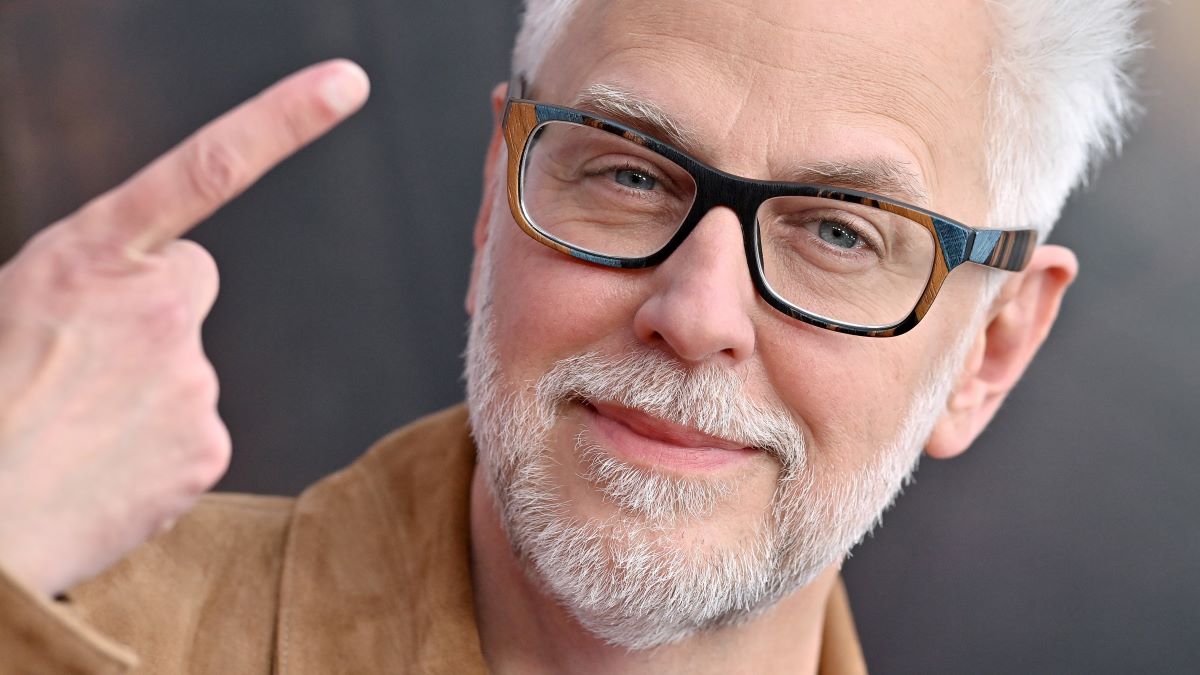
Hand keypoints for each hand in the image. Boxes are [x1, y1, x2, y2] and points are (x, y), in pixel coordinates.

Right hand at [0, 59, 368, 596]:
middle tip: (83, 363)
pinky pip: (196, 433)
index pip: (205, 166)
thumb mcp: (15, 303)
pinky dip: (158, 450)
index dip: (283, 119)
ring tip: (75, 428)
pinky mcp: (210, 444)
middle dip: (152, 312)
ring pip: (186, 368)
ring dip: (144, 391)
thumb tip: (127, 291)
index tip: (347, 83)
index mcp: (91, 253)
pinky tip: (102, 469)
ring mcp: (193, 376)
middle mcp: (159, 303)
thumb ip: (85, 280)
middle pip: (190, 283)